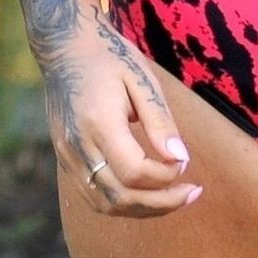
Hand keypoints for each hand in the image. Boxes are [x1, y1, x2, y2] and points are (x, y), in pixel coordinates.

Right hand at [41, 10, 202, 217]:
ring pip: (104, 204)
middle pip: (119, 197)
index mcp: (98, 123)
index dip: (165, 177)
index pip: (134, 172)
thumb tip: (181, 159)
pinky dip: (123, 203)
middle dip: (160, 204)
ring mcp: (67, 156)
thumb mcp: (142, 79)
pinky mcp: (65, 159)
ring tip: (174, 198)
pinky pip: (93, 195)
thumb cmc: (110, 58)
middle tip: (192, 193)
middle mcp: (77, 146)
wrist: (65, 48)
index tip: (186, 164)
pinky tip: (147, 193)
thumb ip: (160, 121)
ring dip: (142, 209)